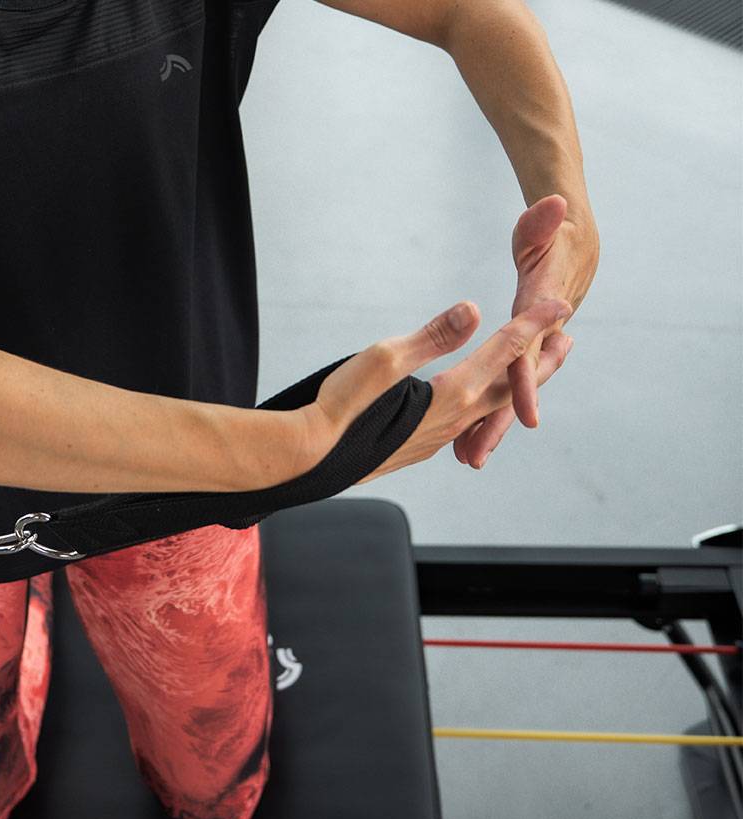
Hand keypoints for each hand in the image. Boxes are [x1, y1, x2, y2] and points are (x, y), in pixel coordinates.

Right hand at [300, 298, 573, 485]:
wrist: (310, 455)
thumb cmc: (340, 405)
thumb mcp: (385, 358)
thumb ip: (432, 336)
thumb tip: (473, 309)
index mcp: (451, 393)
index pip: (503, 351)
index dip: (532, 324)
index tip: (560, 304)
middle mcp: (453, 419)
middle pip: (511, 387)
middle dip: (541, 363)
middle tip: (568, 342)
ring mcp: (437, 438)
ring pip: (490, 409)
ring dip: (515, 387)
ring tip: (528, 374)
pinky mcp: (418, 448)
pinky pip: (467, 424)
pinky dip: (486, 407)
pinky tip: (474, 407)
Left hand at [453, 193, 598, 467]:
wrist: (578, 240)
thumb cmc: (555, 230)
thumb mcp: (545, 226)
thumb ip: (543, 221)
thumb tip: (554, 203)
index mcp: (540, 313)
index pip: (527, 351)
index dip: (525, 382)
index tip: (524, 415)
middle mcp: (537, 336)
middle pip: (515, 386)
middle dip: (497, 422)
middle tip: (475, 455)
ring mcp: (530, 346)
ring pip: (509, 392)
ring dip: (490, 424)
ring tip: (468, 458)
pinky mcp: (520, 351)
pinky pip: (503, 386)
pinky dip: (487, 410)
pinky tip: (467, 437)